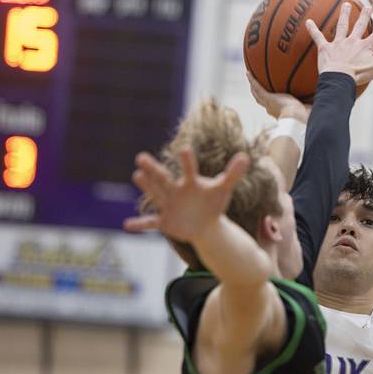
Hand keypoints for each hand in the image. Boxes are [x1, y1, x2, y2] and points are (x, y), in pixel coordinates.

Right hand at [123, 147, 248, 243]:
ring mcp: (168, 205)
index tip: (184, 148)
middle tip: (141, 157)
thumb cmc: (212, 203)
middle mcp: (175, 191)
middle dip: (153, 170)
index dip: (187, 161)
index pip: (189, 170)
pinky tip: (127, 225)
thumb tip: (245, 156)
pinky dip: (139, 224)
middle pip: (163, 179)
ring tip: (136, 176)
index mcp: (190, 183)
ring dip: (146, 187)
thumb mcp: (223, 190)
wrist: (205, 224)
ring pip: (155, 195)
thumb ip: (233, 174)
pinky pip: (150, 223)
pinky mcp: (164, 221)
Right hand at [247, 72, 309, 122]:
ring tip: (250, 77)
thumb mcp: (311, 107)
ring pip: (257, 94)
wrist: (297, 119)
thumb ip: (315, 100)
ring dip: (253, 86)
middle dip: (259, 93)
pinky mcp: (267, 98)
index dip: (271, 101)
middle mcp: (272, 108)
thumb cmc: (305, 118)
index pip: (273, 106)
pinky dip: (252, 80)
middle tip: (256, 86)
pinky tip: (248, 72)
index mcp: (281, 112)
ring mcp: (268, 103)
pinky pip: (257, 87)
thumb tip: (326, 93)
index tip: (271, 96)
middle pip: (262, 100)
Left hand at [305, 2, 372, 84]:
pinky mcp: (326, 48)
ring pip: (342, 26)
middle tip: (368, 5)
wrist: (339, 80)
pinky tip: (307, 21)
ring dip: (344, 14)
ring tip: (346, 4)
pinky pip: (318, 37)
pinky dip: (312, 29)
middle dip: (365, 15)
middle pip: (360, 25)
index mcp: (366, 46)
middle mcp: (353, 41)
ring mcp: (339, 43)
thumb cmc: (358, 75)